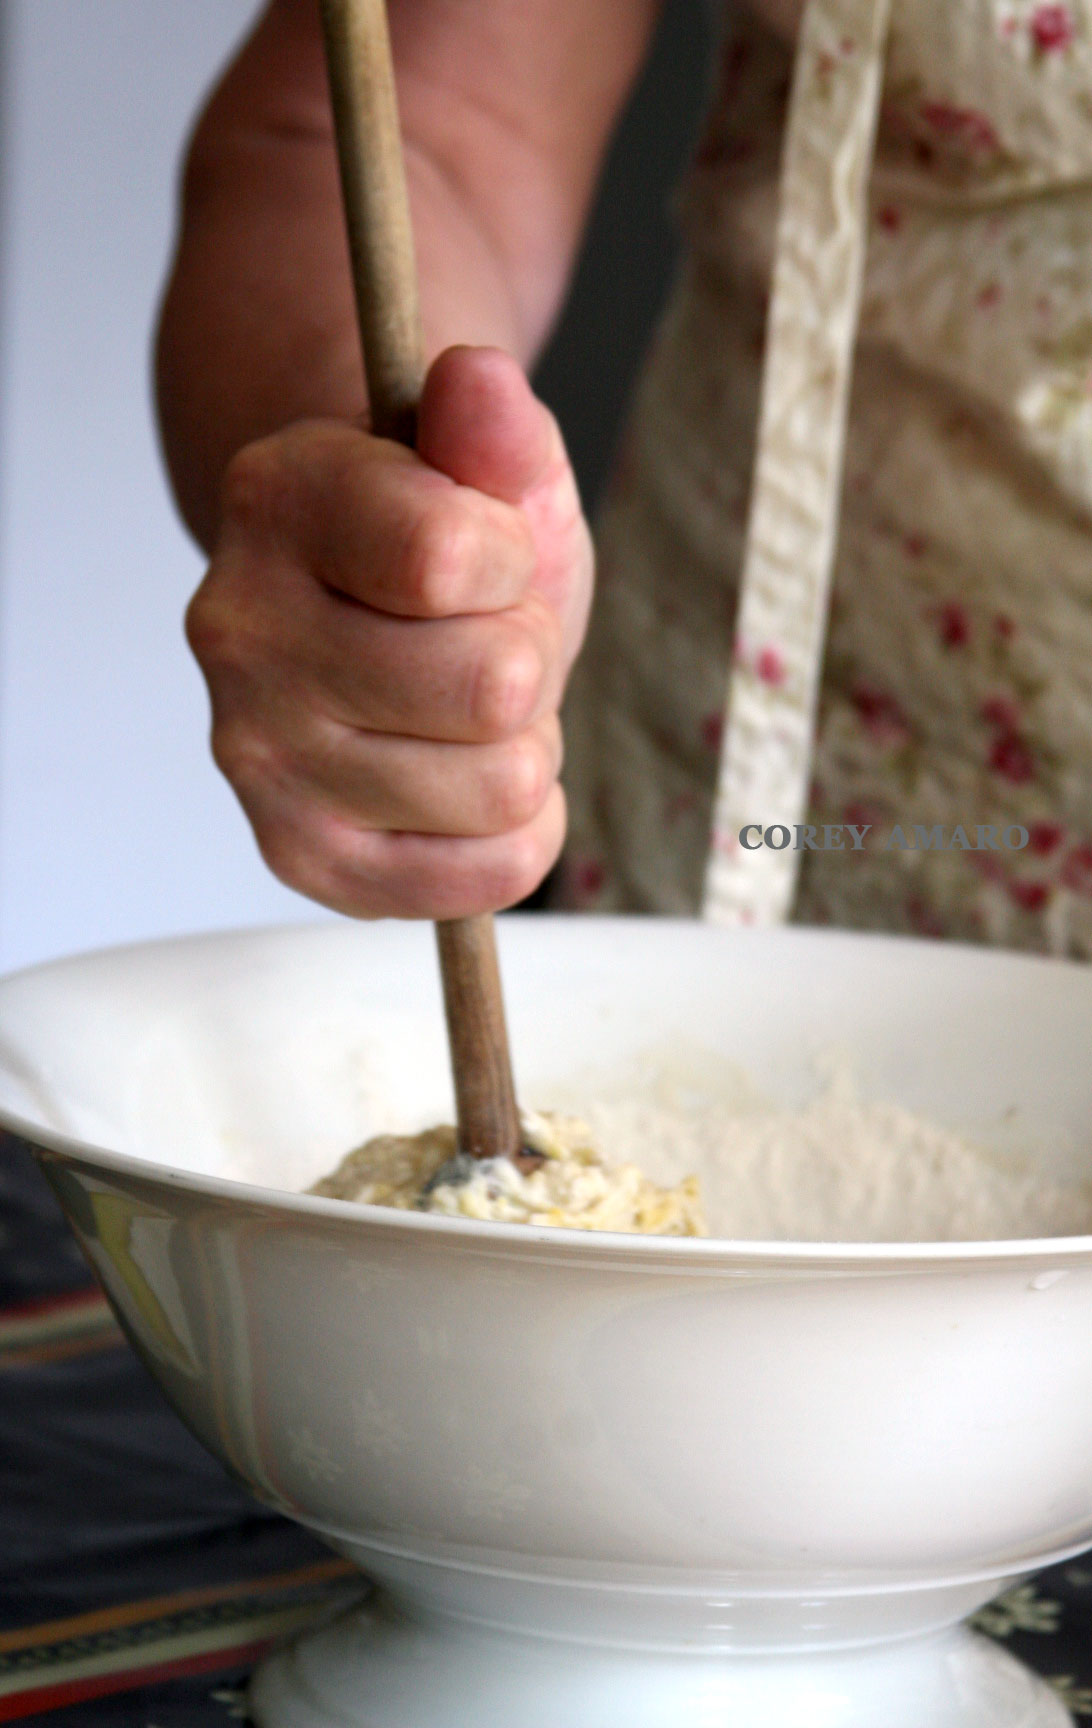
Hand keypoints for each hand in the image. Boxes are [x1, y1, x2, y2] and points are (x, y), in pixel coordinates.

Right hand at [186, 346, 593, 917]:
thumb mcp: (487, 470)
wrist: (360, 619)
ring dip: (521, 747)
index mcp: (276, 501)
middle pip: (493, 685)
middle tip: (482, 640)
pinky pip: (484, 875)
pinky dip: (516, 834)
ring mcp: (256, 755)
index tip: (485, 551)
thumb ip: (495, 428)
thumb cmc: (437, 542)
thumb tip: (481, 379)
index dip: (514, 556)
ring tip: (467, 709)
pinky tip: (472, 782)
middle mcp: (238, 631)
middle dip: (528, 659)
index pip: (454, 557)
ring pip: (502, 786)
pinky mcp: (298, 855)